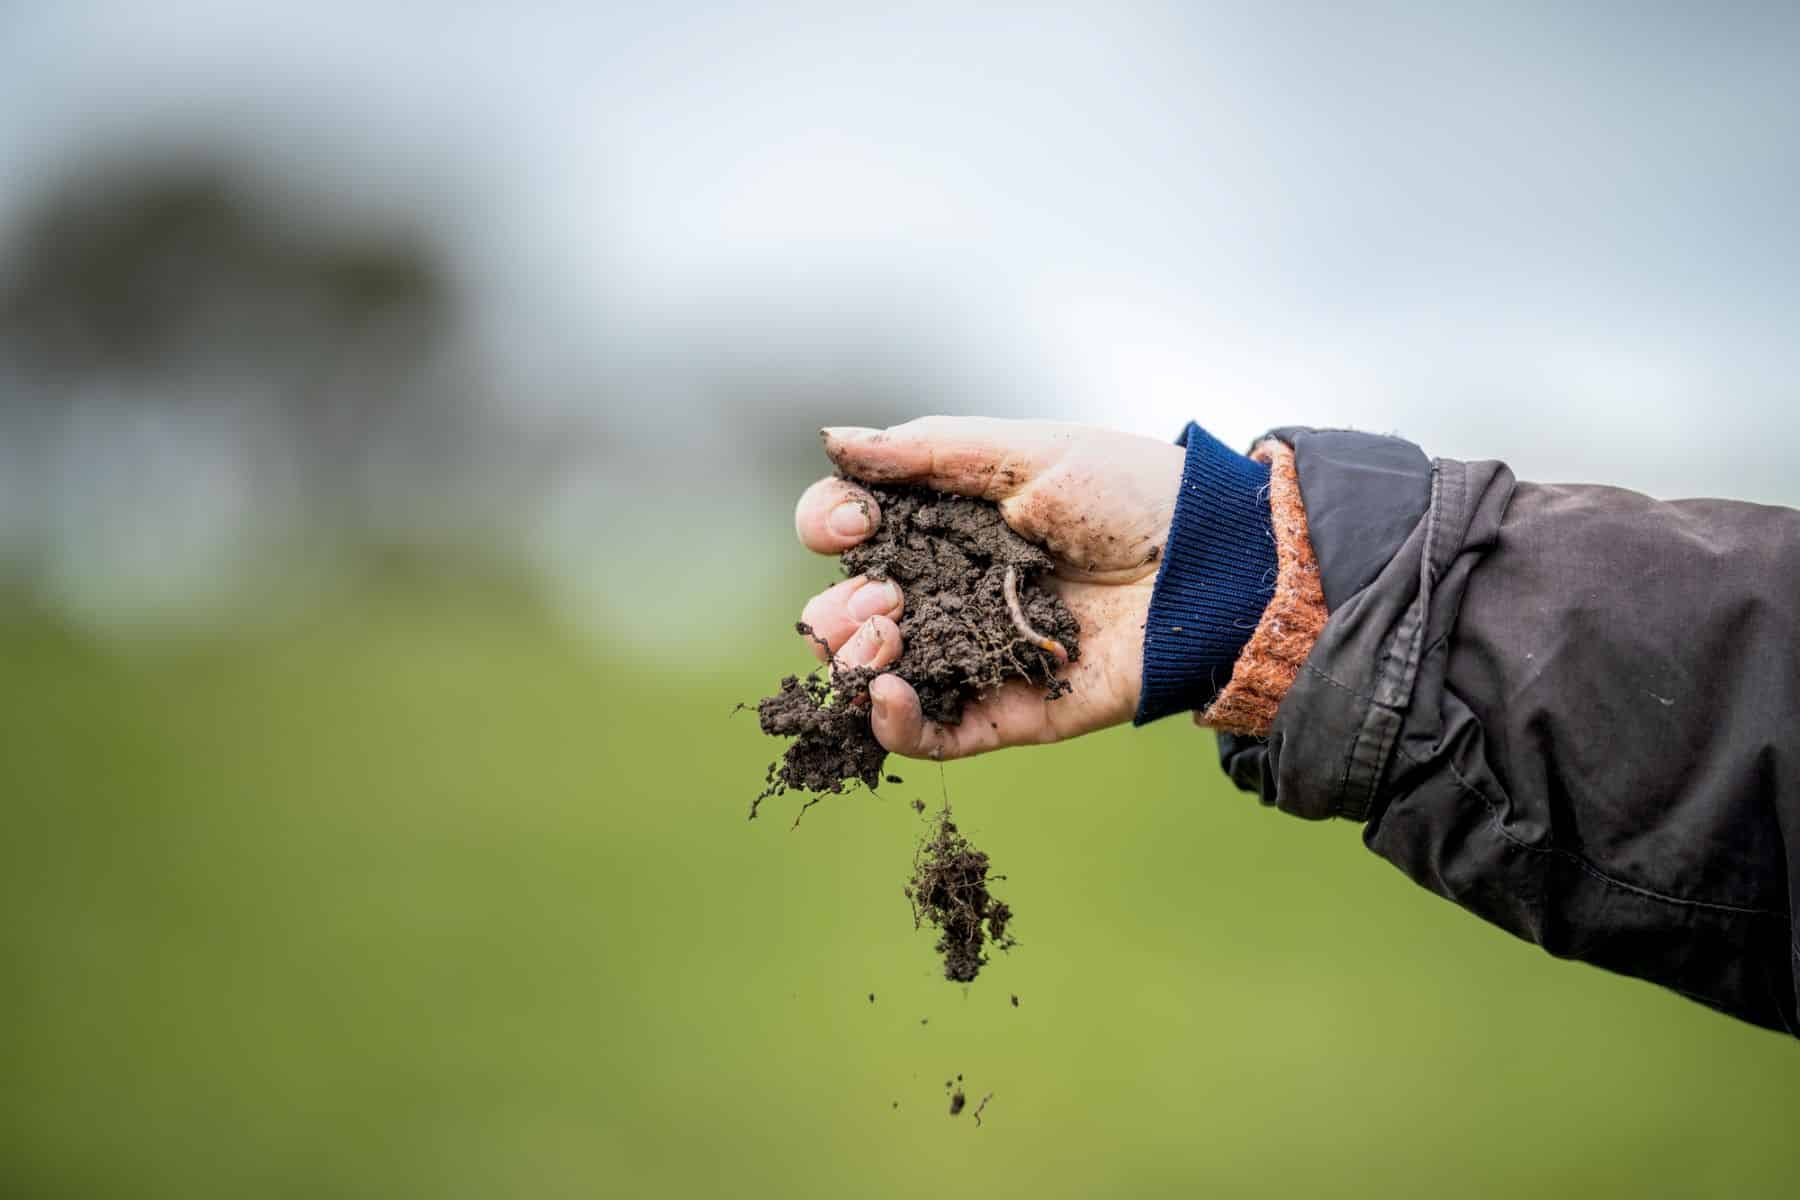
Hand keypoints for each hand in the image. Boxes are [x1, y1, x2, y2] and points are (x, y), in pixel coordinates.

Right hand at [792, 416, 1182, 759]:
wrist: (1213, 565)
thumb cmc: (1131, 494)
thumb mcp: (1025, 452)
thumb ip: (929, 450)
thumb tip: (835, 441)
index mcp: (946, 523)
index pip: (852, 529)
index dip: (830, 526)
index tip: (853, 524)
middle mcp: (949, 590)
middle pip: (848, 609)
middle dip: (837, 605)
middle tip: (880, 598)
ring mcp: (973, 653)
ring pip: (874, 674)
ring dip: (852, 656)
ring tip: (885, 633)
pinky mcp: (1006, 711)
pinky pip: (930, 736)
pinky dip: (891, 723)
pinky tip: (883, 693)